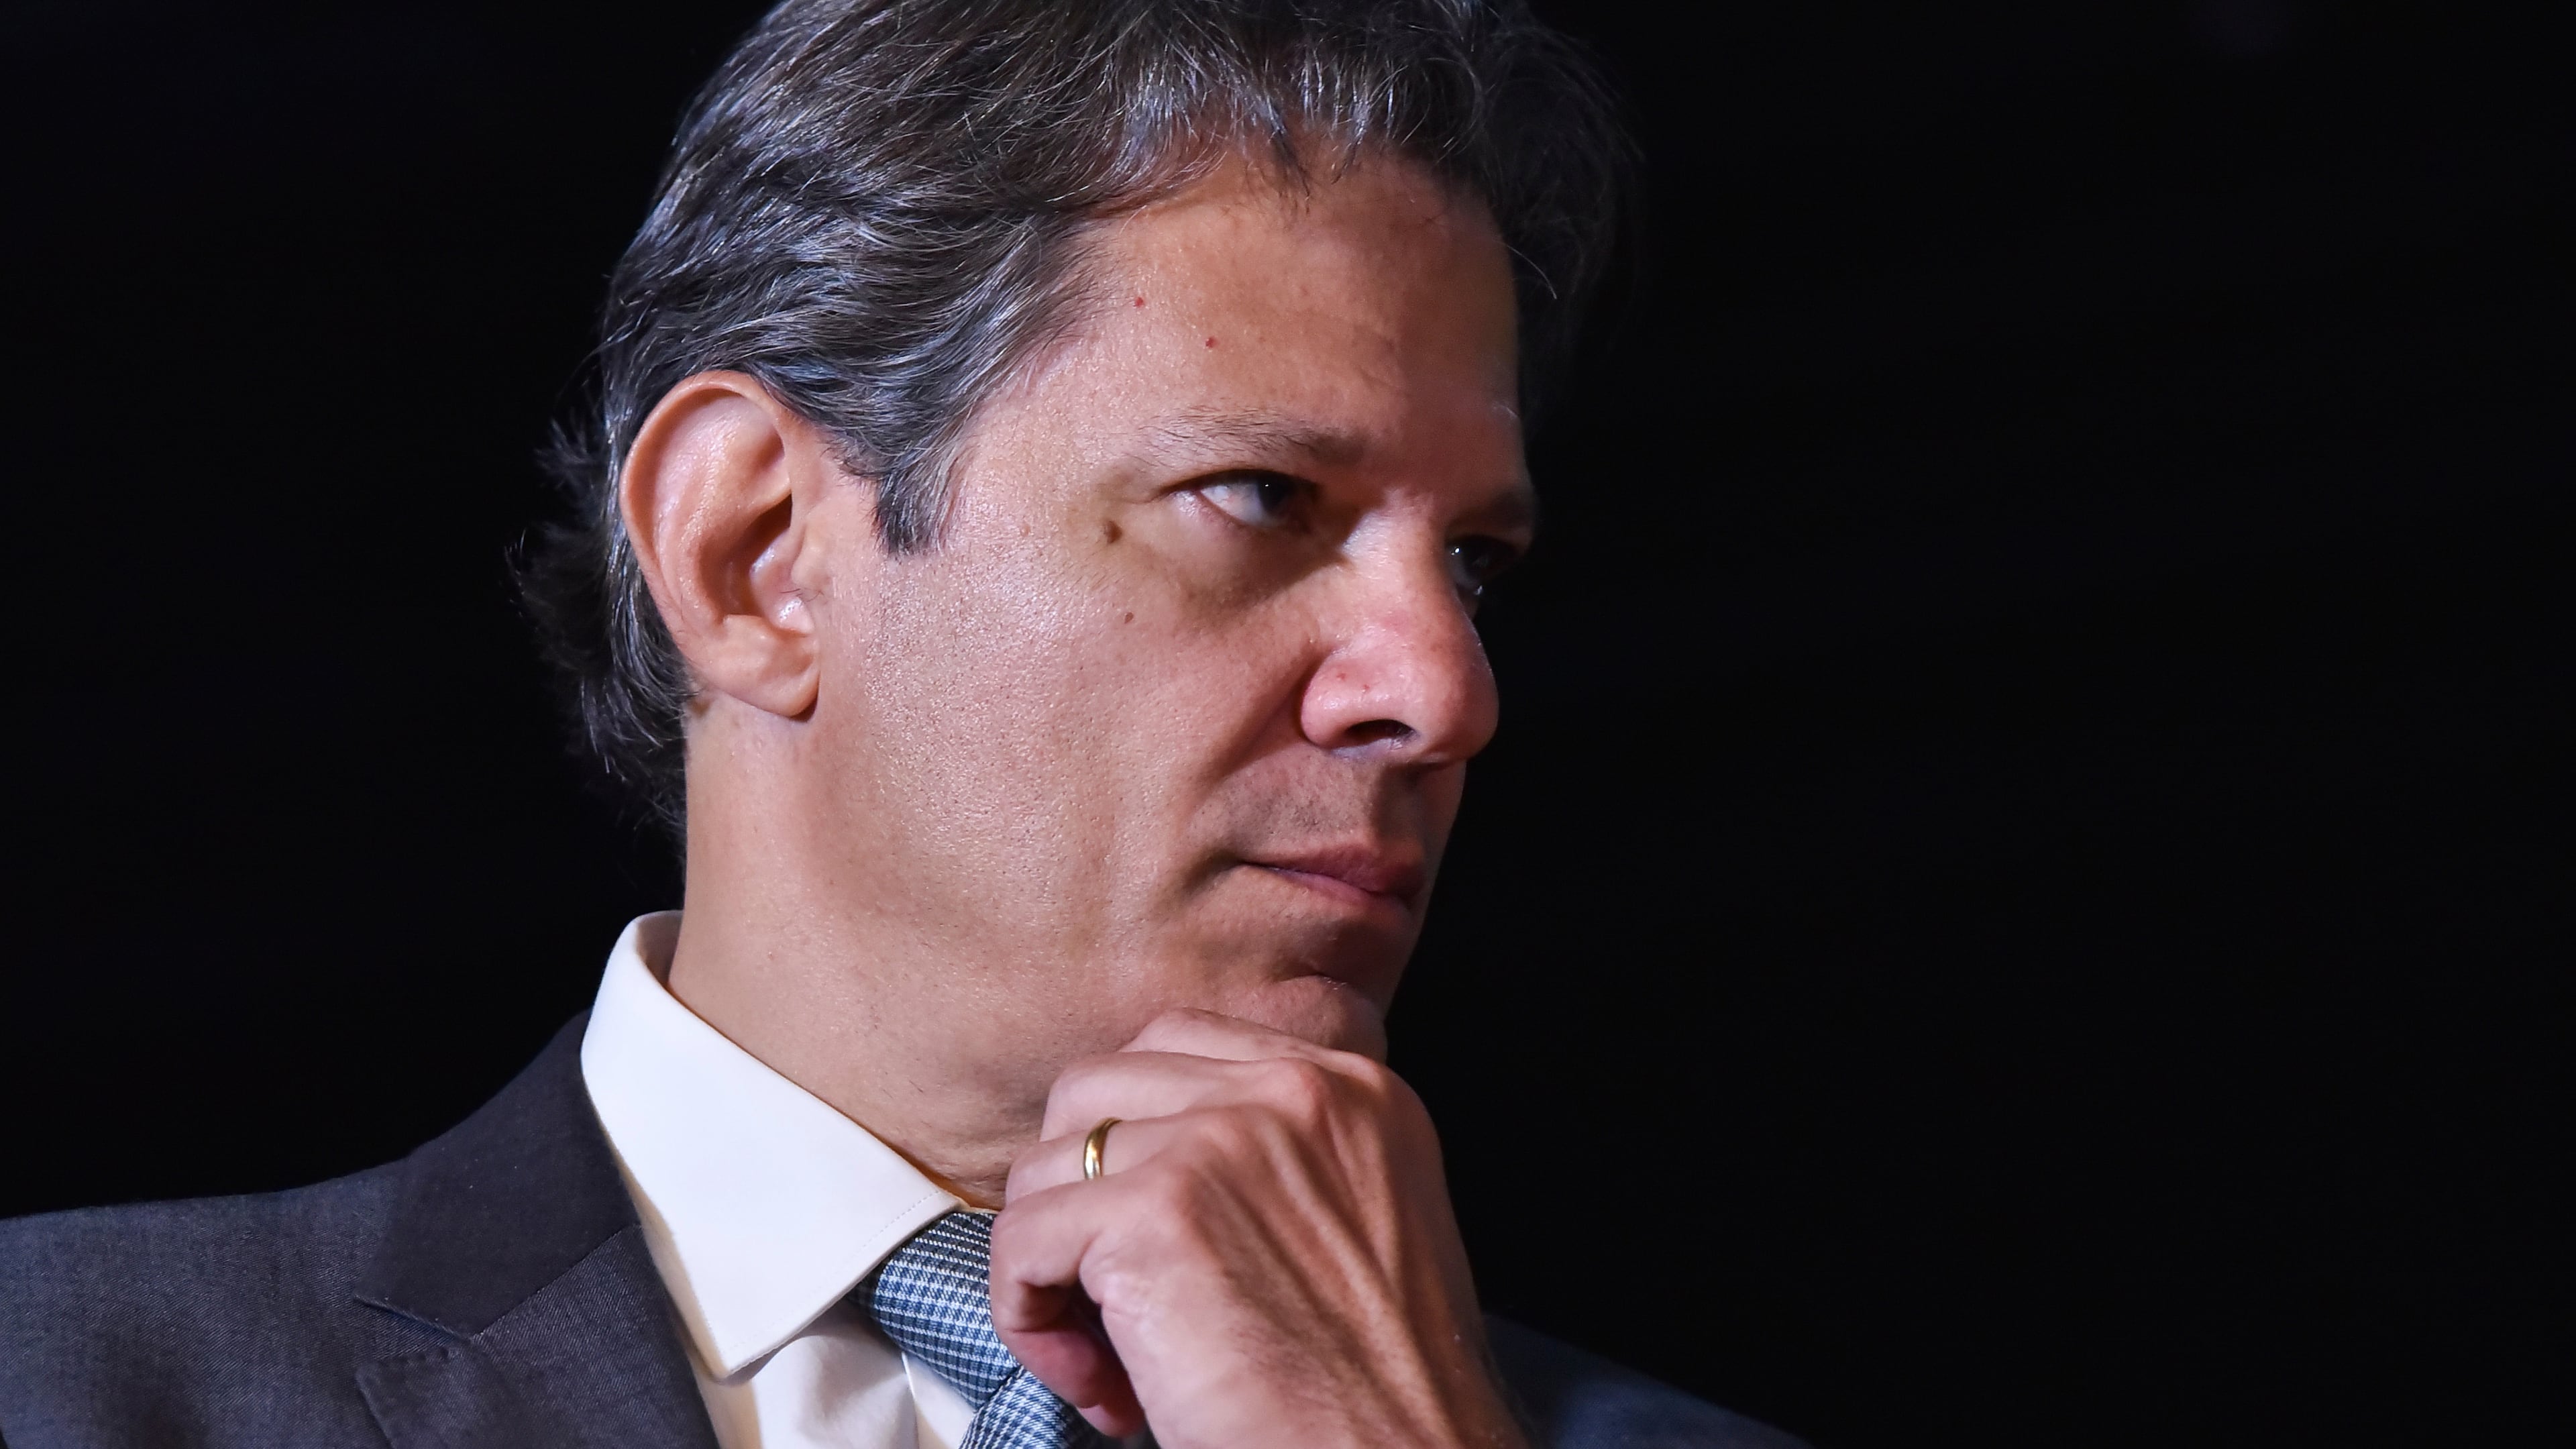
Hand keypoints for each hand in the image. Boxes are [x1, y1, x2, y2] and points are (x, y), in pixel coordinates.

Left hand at [990, 1009, 1525, 1448]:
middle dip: (1076, 1195)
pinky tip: (1101, 1387)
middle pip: (1094, 1088)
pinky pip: (1020, 1239)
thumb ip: (1278, 1157)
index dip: (1131, 1138)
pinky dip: (1029, 1321)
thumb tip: (1144, 1153)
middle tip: (1113, 1301)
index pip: (1178, 1042)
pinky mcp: (1153, 1212)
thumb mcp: (1364, 1220)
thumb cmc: (1380, 1388)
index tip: (1146, 1238)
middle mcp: (1290, 1090)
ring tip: (1112, 1362)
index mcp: (1350, 1085)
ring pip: (1046, 1166)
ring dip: (1051, 1270)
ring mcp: (1220, 1141)